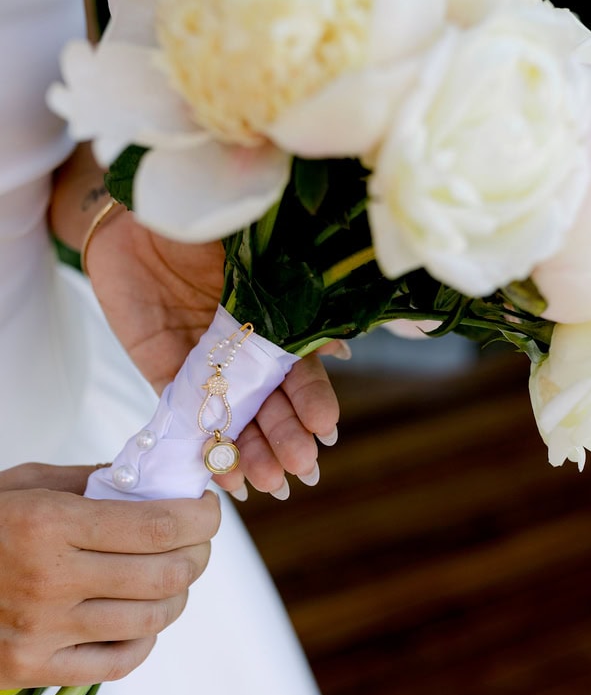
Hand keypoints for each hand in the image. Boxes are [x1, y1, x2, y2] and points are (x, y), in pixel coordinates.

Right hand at [0, 463, 218, 687]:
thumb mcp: (28, 483)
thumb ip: (94, 481)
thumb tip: (158, 483)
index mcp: (50, 523)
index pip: (158, 526)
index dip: (201, 519)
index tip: (208, 510)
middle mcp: (50, 579)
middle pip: (165, 574)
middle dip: (199, 554)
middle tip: (199, 540)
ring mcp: (42, 630)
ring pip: (151, 619)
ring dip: (179, 593)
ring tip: (174, 574)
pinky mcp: (34, 667)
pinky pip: (119, 662)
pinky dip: (146, 638)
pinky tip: (143, 616)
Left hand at [86, 212, 340, 497]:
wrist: (144, 209)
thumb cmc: (213, 221)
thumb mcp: (264, 256)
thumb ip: (298, 300)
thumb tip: (341, 349)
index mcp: (276, 322)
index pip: (300, 373)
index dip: (312, 402)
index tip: (325, 430)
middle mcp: (245, 350)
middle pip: (270, 404)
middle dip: (285, 438)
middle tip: (300, 469)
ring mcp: (206, 363)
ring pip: (234, 419)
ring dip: (252, 454)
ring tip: (269, 484)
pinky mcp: (164, 370)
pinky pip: (187, 416)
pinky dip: (205, 448)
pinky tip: (223, 478)